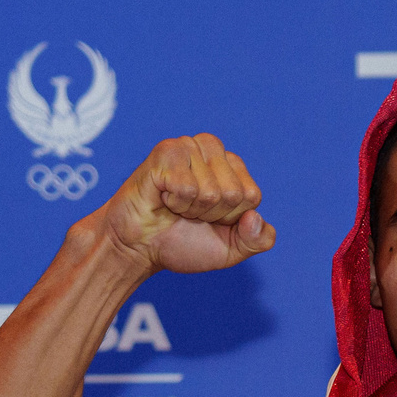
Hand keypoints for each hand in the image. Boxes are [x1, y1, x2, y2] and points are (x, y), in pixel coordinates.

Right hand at [85, 134, 276, 274]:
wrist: (139, 248)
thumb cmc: (182, 243)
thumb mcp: (230, 250)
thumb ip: (257, 241)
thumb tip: (256, 218)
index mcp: (232, 167)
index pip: (251, 196)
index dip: (229, 218)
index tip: (207, 219)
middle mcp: (212, 150)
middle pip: (233, 193)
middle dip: (210, 215)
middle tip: (187, 213)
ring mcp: (189, 147)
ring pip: (211, 191)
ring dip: (190, 209)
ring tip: (174, 204)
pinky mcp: (166, 151)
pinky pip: (187, 188)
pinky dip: (174, 202)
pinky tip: (162, 197)